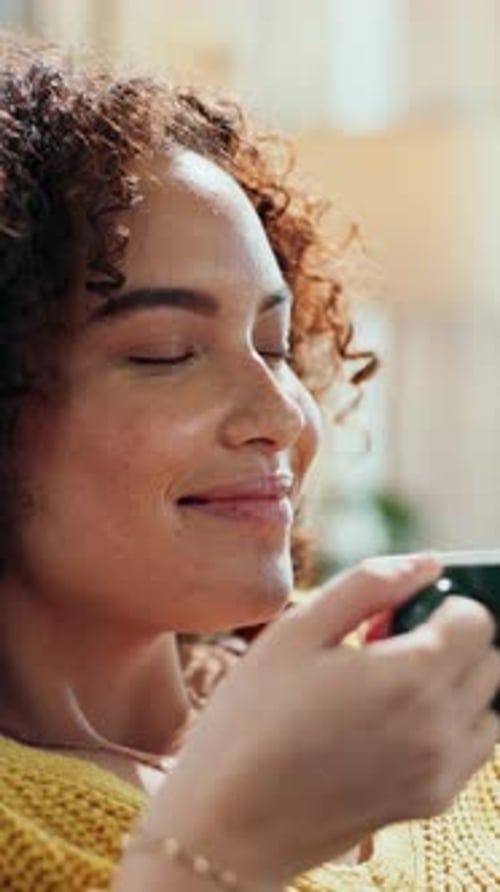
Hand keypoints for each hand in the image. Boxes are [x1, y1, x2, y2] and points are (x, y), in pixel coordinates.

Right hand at [120, 554, 499, 888]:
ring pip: (489, 705)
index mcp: (411, 677)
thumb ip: (369, 585)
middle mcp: (441, 727)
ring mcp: (440, 771)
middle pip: (489, 659)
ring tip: (391, 684)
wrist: (230, 824)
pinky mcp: (430, 801)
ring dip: (457, 682)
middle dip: (450, 638)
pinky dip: (452, 723)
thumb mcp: (297, 631)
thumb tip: (428, 562)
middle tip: (386, 645)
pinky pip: (474, 748)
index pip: (477, 618)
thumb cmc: (251, 719)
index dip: (440, 603)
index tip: (397, 613)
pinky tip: (392, 721)